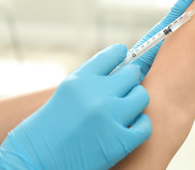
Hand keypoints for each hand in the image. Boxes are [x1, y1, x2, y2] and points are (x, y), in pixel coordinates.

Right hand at [0, 44, 150, 169]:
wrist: (33, 163)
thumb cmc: (47, 129)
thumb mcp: (65, 94)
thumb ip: (91, 81)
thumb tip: (121, 67)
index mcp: (80, 80)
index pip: (110, 56)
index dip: (119, 52)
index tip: (124, 52)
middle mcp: (97, 95)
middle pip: (131, 74)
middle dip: (130, 78)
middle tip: (126, 85)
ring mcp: (110, 117)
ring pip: (141, 96)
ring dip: (136, 101)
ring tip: (125, 108)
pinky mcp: (120, 142)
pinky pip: (145, 125)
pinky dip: (140, 125)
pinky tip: (130, 126)